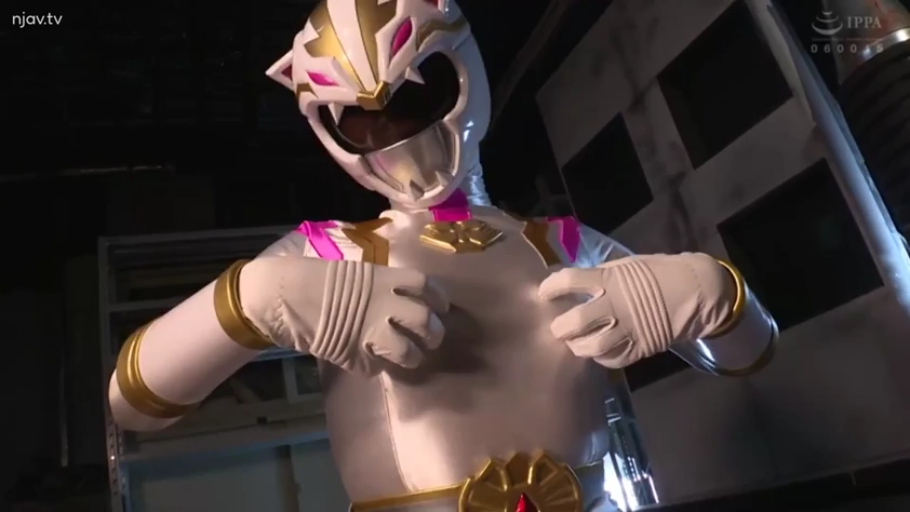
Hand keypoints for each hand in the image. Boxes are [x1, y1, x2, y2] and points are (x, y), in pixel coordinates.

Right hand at [239, 257, 448, 372]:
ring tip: (410, 358)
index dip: (438, 298)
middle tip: (431, 338)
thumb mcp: (356, 272)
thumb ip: (380, 285)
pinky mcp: (355, 356)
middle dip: (433, 333)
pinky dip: (374, 367)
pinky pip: (374, 367)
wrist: (284, 296)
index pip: (425, 286)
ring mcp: (370, 333)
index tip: (441, 307)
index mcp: (384, 279)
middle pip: (423, 321)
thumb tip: (401, 297)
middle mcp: (384, 305)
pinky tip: (368, 361)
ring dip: (412, 357)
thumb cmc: (317, 278)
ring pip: (407, 351)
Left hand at [538, 253, 732, 367]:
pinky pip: (612, 359)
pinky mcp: (639, 348)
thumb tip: (572, 286)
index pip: (569, 281)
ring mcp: (627, 330)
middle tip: (558, 326)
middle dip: (560, 327)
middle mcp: (615, 306)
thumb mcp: (623, 266)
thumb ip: (598, 277)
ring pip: (592, 347)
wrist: (693, 292)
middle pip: (576, 322)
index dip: (551, 287)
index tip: (544, 292)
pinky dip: (601, 357)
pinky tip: (599, 350)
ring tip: (575, 342)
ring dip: (578, 346)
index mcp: (609, 280)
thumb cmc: (654, 273)